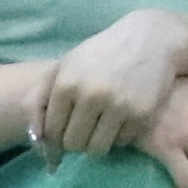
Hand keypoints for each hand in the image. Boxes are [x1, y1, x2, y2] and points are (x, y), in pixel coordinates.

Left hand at [29, 8, 187, 163]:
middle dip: (77, 140)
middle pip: (73, 144)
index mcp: (66, 83)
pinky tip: (123, 117)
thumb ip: (40, 99)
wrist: (152, 38)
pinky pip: (122, 143)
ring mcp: (118, 106)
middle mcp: (90, 95)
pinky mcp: (141, 114)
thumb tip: (35, 140)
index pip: (51, 131)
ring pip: (97, 149)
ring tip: (102, 125)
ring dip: (97, 142)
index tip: (66, 129)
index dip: (56, 136)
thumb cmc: (102, 53)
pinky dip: (120, 135)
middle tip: (86, 127)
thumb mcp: (66, 66)